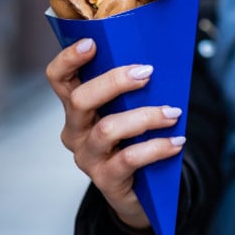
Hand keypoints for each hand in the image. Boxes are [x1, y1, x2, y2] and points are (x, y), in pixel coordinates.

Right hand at [45, 38, 185, 227]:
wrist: (145, 192)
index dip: (68, 59)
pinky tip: (176, 141)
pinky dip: (156, 147)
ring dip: (144, 117)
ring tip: (173, 113)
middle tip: (147, 73)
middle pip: (80, 100)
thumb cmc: (137, 139)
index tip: (91, 43)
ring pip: (107, 129)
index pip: (59, 79)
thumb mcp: (131, 109)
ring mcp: (88, 157)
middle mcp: (75, 131)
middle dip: (114, 81)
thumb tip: (160, 58)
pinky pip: (128, 159)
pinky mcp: (106, 179)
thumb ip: (135, 87)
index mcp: (77, 107)